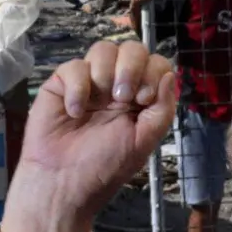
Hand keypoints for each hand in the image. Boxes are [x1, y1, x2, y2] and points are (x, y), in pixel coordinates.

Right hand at [0, 41, 175, 231]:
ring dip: (106, 72)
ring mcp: (90, 83)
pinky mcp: (62, 84)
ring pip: (104, 49)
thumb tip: (170, 75)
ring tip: (100, 103)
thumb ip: (162, 109)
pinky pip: (74, 66)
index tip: (144, 99)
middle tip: (123, 97)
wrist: (62, 183)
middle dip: (132, 67)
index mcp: (141, 99)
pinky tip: (75, 112)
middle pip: (132, 48)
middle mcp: (118, 86)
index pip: (156, 65)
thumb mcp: (143, 141)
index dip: (153, 72)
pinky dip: (78, 87)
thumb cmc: (105, 166)